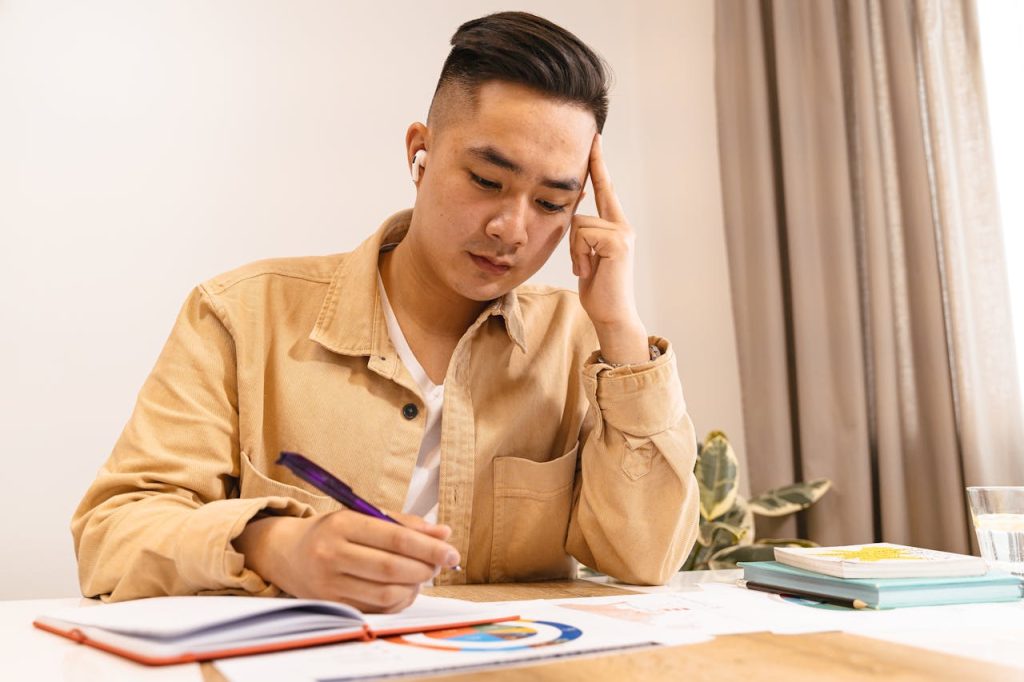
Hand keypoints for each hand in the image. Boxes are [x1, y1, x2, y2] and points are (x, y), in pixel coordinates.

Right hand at [234, 511, 459, 612]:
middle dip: (425, 568)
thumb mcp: (363, 515)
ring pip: (386, 593)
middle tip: (440, 564)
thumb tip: (443, 533)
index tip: (452, 551)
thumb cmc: (334, 531)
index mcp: (343, 524)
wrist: (288, 553)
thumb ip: (404, 523)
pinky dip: (399, 600)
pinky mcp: (332, 604)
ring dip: (414, 587)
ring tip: (422, 575)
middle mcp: (332, 554)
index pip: (395, 538)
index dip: (429, 547)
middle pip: (392, 568)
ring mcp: (329, 583)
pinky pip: (377, 608)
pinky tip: (405, 589)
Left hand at [570, 134, 648, 363]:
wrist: (612, 314)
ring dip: (574, 249)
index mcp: (616, 227)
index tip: (595, 139)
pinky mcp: (617, 242)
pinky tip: (589, 270)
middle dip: (595, 167)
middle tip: (593, 139)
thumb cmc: (598, 289)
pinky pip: (582, 234)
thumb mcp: (587, 257)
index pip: (606, 189)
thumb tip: (572, 216)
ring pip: (578, 222)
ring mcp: (622, 232)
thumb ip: (584, 236)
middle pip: (598, 192)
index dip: (599, 164)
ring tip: (585, 268)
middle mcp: (623, 225)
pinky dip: (578, 254)